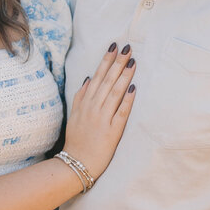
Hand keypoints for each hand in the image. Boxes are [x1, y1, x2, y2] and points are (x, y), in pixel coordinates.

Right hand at [63, 43, 135, 179]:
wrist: (76, 163)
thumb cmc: (77, 140)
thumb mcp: (74, 115)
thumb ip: (81, 96)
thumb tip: (89, 78)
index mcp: (85, 103)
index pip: (97, 76)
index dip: (106, 60)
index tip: (114, 46)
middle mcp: (93, 108)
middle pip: (107, 81)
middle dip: (117, 63)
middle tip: (127, 47)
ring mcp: (102, 118)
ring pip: (114, 93)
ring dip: (124, 76)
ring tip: (133, 62)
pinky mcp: (112, 131)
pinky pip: (121, 112)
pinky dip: (127, 100)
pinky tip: (134, 88)